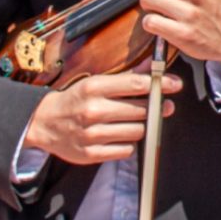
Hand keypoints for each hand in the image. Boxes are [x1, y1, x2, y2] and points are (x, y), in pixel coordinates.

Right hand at [22, 71, 181, 164]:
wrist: (44, 123)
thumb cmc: (76, 99)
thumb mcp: (97, 82)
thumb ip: (127, 76)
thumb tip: (152, 65)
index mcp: (94, 88)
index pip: (136, 84)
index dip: (160, 84)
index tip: (175, 84)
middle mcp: (93, 111)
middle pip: (140, 109)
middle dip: (156, 107)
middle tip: (162, 105)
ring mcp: (92, 134)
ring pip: (137, 131)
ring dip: (142, 125)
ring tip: (137, 120)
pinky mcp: (91, 154)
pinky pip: (126, 150)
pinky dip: (128, 143)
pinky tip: (122, 135)